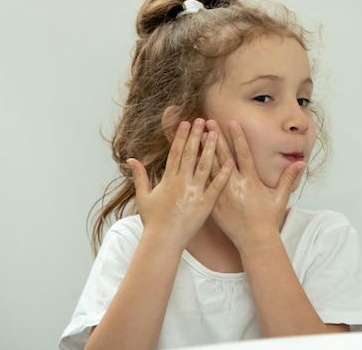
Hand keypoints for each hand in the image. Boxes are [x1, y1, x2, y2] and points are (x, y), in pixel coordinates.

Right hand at [127, 118, 232, 248]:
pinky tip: (230, 160)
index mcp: (168, 180)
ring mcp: (194, 193)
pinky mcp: (206, 204)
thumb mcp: (143, 197)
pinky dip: (223, 173)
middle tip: (202, 120)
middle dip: (196, 136)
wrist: (163, 241)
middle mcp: (181, 183)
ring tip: (216, 133)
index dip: (181, 136)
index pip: (175, 153)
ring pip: (204, 166)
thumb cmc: (153, 221)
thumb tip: (131, 159)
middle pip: (190, 154)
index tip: (185, 123)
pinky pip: (216, 186)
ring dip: (210, 148)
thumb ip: (140, 176)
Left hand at [204, 120, 305, 249]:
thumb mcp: (280, 198)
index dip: (238, 137)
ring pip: (210, 168)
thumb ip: (288, 178)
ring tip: (197, 136)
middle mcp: (235, 186)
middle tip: (208, 122)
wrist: (254, 241)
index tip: (232, 122)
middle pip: (223, 157)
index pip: (243, 154)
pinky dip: (197, 172)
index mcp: (251, 181)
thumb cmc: (268, 220)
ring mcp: (222, 195)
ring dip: (204, 151)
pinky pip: (204, 185)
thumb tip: (301, 163)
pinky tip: (191, 161)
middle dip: (216, 138)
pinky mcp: (213, 204)